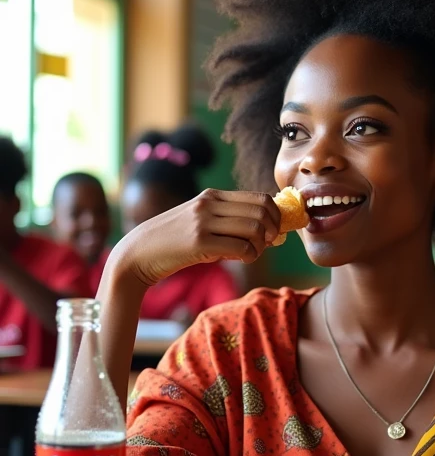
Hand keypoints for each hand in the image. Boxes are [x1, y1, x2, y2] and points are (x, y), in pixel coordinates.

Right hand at [113, 189, 280, 286]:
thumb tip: (269, 231)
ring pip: (255, 229)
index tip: (274, 231)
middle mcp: (209, 204)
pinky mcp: (199, 243)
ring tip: (251, 253)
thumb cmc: (174, 242)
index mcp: (213, 195)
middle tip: (267, 244)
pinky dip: (250, 256)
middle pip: (262, 211)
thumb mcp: (202, 222)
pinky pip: (241, 248)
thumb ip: (230, 222)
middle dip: (272, 230)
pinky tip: (242, 259)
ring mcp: (203, 222)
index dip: (275, 215)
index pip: (260, 197)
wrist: (139, 253)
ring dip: (261, 246)